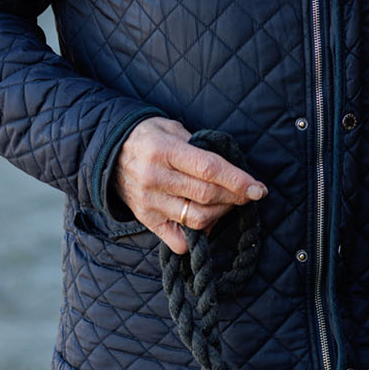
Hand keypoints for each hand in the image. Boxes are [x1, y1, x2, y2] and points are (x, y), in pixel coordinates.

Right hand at [113, 117, 266, 255]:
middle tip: (248, 193)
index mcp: (164, 150)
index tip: (258, 188)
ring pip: (197, 219)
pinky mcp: (146, 220)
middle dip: (235, 196)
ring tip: (228, 204)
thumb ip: (199, 146)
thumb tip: (231, 167)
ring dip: (221, 214)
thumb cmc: (149, 136)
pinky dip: (198, 236)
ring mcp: (149, 203)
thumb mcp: (172, 128)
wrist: (110, 153)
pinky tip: (206, 222)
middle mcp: (155, 178)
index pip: (209, 168)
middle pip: (206, 195)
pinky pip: (178, 241)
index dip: (238, 180)